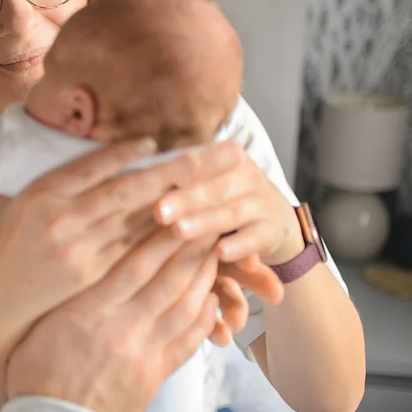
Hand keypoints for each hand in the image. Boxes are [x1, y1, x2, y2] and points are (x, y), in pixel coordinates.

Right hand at [0, 138, 245, 359]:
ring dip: (176, 206)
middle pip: (124, 191)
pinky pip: (135, 257)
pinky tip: (189, 235)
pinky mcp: (92, 279)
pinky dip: (163, 243)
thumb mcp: (10, 205)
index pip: (90, 166)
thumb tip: (70, 150)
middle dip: (168, 172)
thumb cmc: (1, 250)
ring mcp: (78, 253)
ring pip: (136, 224)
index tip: (153, 142)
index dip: (124, 153)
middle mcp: (61, 221)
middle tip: (203, 156)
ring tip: (208, 190)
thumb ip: (43, 181)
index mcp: (40, 195)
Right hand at [5, 227, 221, 411]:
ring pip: (183, 306)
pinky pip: (188, 341)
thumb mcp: (43, 320)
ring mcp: (143, 353)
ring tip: (213, 251)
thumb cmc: (35, 368)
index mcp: (90, 310)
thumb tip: (82, 253)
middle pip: (166, 279)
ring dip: (202, 276)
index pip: (134, 264)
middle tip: (207, 221)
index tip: (177, 213)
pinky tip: (211, 297)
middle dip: (190, 247)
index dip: (161, 237)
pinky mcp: (155, 376)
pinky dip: (203, 316)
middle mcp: (121, 328)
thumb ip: (68, 288)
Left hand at [154, 141, 303, 268]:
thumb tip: (135, 176)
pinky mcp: (274, 230)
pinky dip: (240, 245)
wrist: (276, 224)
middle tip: (158, 212)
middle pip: (213, 187)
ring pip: (231, 212)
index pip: (198, 164)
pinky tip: (220, 252)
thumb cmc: (223, 205)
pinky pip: (257, 237)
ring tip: (179, 230)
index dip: (175, 173)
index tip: (149, 182)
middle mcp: (247, 176)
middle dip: (184, 200)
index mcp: (225, 159)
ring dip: (205, 222)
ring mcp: (263, 203)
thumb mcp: (206, 188)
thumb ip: (179, 181)